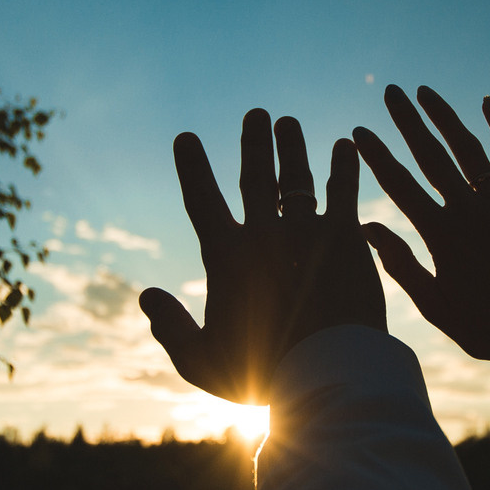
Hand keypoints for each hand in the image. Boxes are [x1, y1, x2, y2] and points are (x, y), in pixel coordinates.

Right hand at [140, 109, 386, 403]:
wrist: (326, 373)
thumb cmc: (263, 375)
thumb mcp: (202, 362)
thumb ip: (171, 329)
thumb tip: (145, 296)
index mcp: (227, 258)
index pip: (201, 200)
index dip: (192, 167)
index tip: (185, 137)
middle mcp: (264, 234)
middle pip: (255, 177)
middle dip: (254, 142)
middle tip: (256, 115)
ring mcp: (305, 232)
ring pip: (297, 177)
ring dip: (293, 146)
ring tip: (289, 123)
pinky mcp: (344, 239)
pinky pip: (343, 192)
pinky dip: (342, 167)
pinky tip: (344, 147)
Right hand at [353, 86, 489, 379]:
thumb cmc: (486, 327)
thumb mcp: (434, 305)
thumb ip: (399, 264)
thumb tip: (366, 228)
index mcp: (440, 236)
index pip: (399, 184)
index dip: (377, 154)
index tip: (359, 132)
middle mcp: (469, 212)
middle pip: (431, 155)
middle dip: (407, 121)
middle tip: (390, 92)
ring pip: (469, 148)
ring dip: (445, 116)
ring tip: (425, 92)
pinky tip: (488, 104)